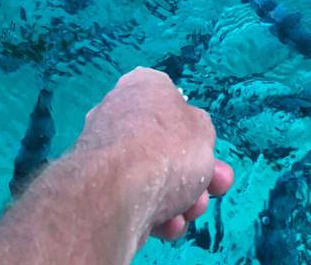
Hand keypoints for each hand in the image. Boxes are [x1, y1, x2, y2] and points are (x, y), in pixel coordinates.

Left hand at [74, 67, 233, 246]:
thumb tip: (186, 137)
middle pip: (168, 147)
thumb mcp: (203, 129)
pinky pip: (135, 198)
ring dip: (181, 198)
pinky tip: (165, 224)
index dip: (194, 128)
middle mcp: (118, 114)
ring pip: (155, 177)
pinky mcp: (96, 191)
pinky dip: (154, 213)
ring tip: (189, 212)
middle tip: (214, 188)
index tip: (206, 147)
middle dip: (195, 173)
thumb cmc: (167, 148)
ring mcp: (104, 154)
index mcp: (142, 86)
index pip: (172, 100)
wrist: (116, 194)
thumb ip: (198, 130)